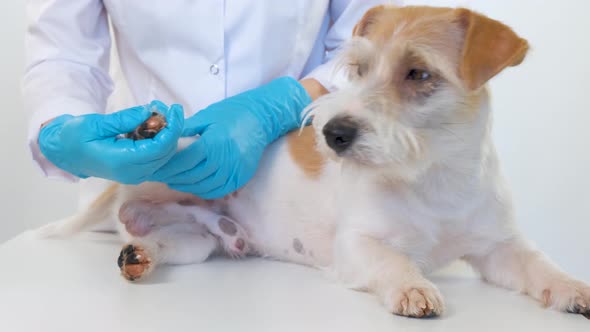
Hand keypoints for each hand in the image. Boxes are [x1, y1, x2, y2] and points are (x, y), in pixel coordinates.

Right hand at [38, 100, 183, 183]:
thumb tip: (148, 111)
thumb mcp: (96, 123)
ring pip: (163, 155)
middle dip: (172, 129)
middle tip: (169, 108)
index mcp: (121, 162)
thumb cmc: (75, 137)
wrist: (64, 153)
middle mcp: (132, 173)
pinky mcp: (136, 172)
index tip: (173, 109)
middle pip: (165, 152)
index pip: (159, 147)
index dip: (171, 128)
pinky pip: (156, 157)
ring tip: (160, 114)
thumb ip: (124, 119)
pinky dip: (159, 141)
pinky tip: (152, 126)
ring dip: (166, 135)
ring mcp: (135, 175)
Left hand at [149, 77, 311, 198]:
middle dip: (171, 177)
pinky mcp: (241, 178)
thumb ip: (186, 129)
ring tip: (171, 180)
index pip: (183, 161)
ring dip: (185, 186)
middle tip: (156, 175)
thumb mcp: (206, 116)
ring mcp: (235, 172)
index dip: (166, 166)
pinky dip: (202, 191)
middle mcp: (225, 161)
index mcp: (214, 143)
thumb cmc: (233, 113)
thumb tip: (163, 137)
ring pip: (203, 187)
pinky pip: (218, 190)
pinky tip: (192, 185)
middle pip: (191, 176)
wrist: (262, 117)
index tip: (153, 166)